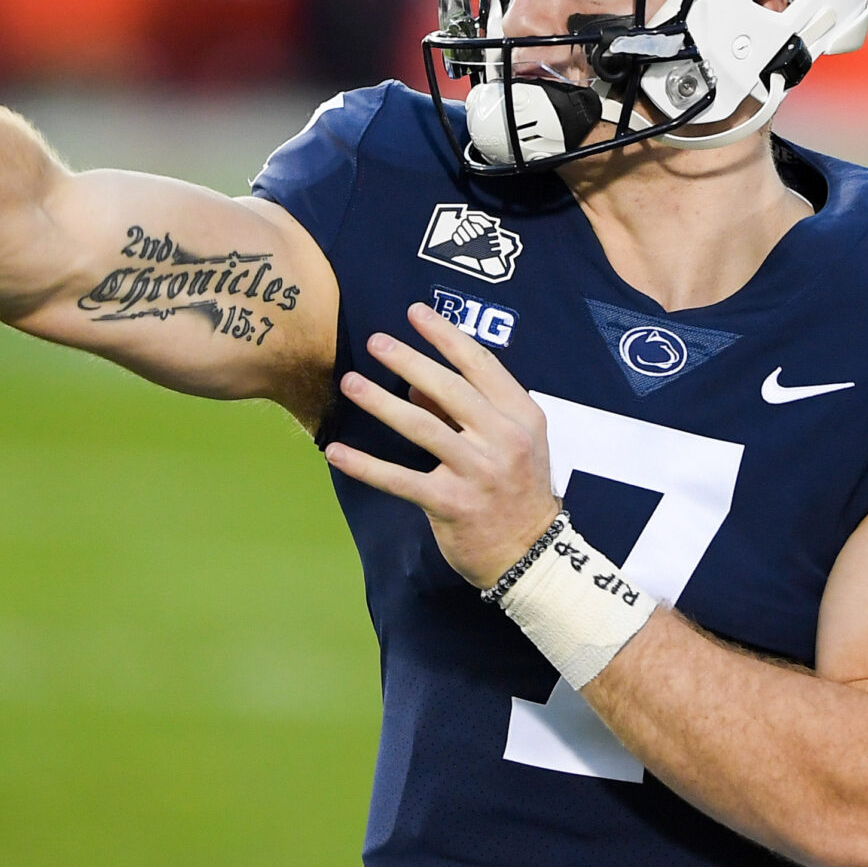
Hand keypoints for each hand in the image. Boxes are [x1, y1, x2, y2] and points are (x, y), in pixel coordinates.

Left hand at [323, 302, 560, 590]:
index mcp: (520, 416)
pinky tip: (337, 452)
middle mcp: (503, 439)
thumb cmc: (516, 490)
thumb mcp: (508, 442)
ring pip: (422, 427)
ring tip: (350, 383)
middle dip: (409, 360)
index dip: (445, 335)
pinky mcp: (452, 504)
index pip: (480, 364)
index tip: (414, 312)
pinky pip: (400, 480)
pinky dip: (366, 465)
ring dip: (382, 403)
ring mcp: (478, 472)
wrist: (530, 555)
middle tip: (376, 342)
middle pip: (449, 389)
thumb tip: (414, 386)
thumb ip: (465, 411)